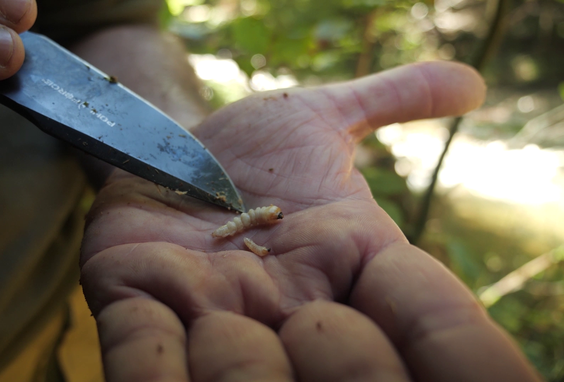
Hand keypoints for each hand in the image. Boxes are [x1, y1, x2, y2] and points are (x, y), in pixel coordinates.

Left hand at [81, 61, 540, 380]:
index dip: (421, 329)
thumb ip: (394, 97)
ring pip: (239, 369)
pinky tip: (154, 362)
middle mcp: (286, 303)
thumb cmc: (251, 148)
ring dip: (243, 367)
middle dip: (336, 364)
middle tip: (326, 343)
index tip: (433, 340)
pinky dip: (152, 358)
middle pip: (331, 362)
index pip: (404, 311)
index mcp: (341, 264)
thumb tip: (475, 80)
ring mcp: (214, 311)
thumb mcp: (322, 115)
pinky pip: (148, 345)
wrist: (167, 152)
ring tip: (234, 342)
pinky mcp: (144, 299)